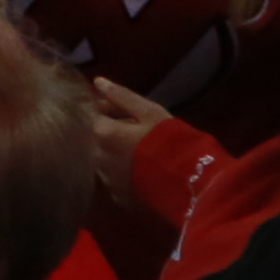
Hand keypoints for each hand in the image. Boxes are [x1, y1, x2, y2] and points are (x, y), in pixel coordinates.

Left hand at [82, 76, 184, 215]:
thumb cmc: (170, 141)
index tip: (119, 111)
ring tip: (138, 153)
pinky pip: (113, 180)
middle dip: (108, 134)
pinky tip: (140, 172)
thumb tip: (97, 81)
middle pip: (94, 140)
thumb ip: (120, 96)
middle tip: (134, 132)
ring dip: (113, 154)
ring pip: (103, 161)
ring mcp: (106, 181)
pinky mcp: (118, 198)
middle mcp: (97, 158)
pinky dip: (122, 173)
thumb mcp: (149, 112)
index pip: (90, 115)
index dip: (103, 111)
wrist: (189, 184)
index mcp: (102, 133)